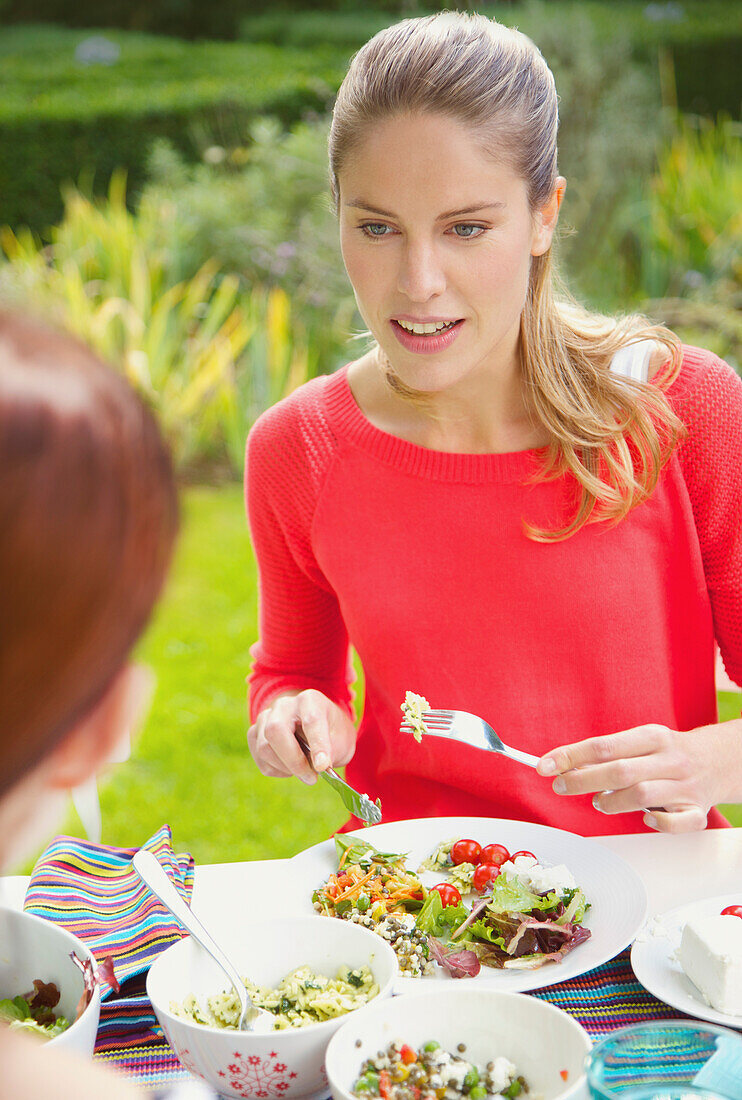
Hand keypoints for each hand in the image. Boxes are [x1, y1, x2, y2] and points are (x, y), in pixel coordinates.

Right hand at [247, 689, 355, 784]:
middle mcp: (284, 705)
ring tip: (304, 769)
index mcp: (310, 700)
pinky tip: (290, 767)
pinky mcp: (255, 733)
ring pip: (264, 747)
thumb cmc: (331, 733)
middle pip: (275, 730)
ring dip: (285, 767)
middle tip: (311, 778)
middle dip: (293, 760)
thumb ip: (333, 751)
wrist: (315, 728)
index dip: (317, 745)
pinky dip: (276, 770)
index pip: (311, 721)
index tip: (323, 766)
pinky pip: (259, 758)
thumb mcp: (343, 740)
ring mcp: (265, 717)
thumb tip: (318, 766)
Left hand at [536, 722, 740, 833]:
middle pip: (618, 770)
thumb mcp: (641, 741)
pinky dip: (658, 823)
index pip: (603, 745)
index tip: (544, 766)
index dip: (570, 756)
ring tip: (600, 803)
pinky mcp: (697, 810)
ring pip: (642, 795)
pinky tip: (645, 819)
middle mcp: (669, 759)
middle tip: (560, 787)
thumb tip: (564, 765)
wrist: (721, 759)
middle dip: (581, 780)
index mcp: (652, 736)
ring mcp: (685, 785)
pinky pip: (678, 821)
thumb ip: (607, 753)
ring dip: (612, 802)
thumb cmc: (667, 753)